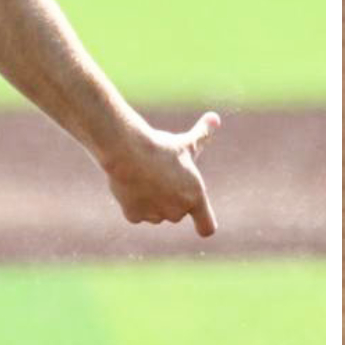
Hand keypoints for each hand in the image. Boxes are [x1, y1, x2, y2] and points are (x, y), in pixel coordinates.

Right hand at [101, 112, 220, 236]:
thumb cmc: (161, 147)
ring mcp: (155, 216)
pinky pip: (136, 213)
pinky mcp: (134, 217)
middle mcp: (177, 212)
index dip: (204, 223)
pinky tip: (132, 184)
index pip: (207, 226)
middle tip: (162, 176)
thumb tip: (215, 117)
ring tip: (145, 177)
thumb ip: (203, 134)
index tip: (200, 221)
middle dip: (171, 198)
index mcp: (194, 197)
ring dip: (153, 201)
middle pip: (177, 212)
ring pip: (156, 212)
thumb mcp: (185, 141)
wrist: (129, 152)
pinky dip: (134, 202)